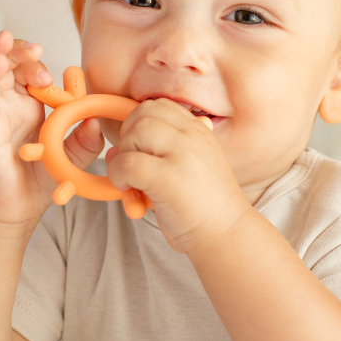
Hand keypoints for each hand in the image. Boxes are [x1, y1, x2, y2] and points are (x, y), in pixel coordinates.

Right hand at [0, 30, 105, 231]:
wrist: (11, 214)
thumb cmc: (36, 183)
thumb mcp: (69, 159)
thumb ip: (85, 141)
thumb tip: (96, 121)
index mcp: (26, 104)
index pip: (26, 68)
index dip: (38, 60)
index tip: (62, 70)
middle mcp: (5, 104)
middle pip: (5, 62)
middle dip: (19, 51)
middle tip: (37, 52)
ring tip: (7, 40)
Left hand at [105, 99, 250, 253]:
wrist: (227, 234)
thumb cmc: (203, 207)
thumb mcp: (187, 169)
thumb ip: (156, 154)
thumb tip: (113, 151)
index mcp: (198, 131)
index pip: (159, 105)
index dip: (140, 122)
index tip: (140, 149)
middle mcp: (192, 137)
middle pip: (143, 113)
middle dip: (128, 136)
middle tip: (133, 164)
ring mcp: (182, 155)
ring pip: (135, 131)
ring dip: (123, 154)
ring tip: (130, 178)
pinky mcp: (168, 178)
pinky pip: (128, 162)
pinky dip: (118, 175)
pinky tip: (127, 189)